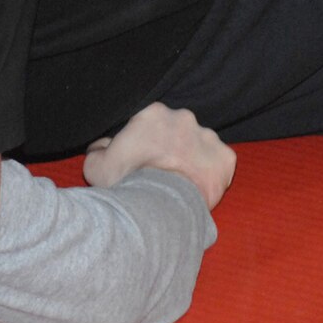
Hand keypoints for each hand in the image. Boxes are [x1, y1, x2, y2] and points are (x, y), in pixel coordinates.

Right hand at [84, 102, 234, 210]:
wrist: (160, 208)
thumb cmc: (127, 184)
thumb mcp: (96, 166)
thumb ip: (97, 150)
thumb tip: (101, 146)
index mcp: (153, 113)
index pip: (150, 122)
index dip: (144, 140)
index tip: (141, 158)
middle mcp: (184, 118)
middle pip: (177, 130)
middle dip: (170, 146)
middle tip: (160, 171)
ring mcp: (208, 137)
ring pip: (200, 145)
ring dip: (191, 158)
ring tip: (179, 182)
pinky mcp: (225, 158)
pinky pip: (219, 162)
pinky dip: (211, 172)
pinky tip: (196, 187)